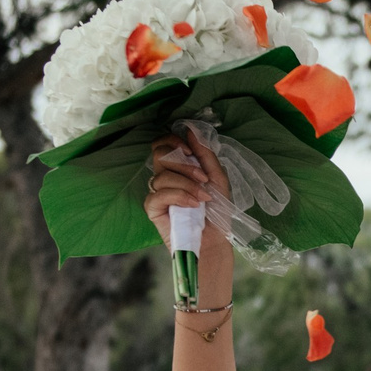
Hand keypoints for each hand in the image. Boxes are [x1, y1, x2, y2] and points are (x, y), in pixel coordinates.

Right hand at [143, 131, 229, 248]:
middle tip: (202, 177)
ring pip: (162, 176)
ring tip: (203, 198)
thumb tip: (191, 130)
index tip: (191, 151)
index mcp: (178, 168)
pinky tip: (192, 205)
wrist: (215, 240)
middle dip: (183, 163)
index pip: (163, 144)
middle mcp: (165, 178)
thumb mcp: (217, 177)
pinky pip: (157, 195)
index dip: (174, 142)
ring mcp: (158, 193)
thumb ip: (205, 154)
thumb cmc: (217, 211)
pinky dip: (178, 196)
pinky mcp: (153, 209)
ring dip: (187, 184)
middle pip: (159, 154)